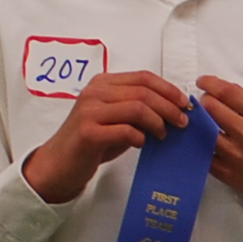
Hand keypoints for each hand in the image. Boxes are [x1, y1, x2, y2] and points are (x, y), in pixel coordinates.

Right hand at [19, 70, 189, 204]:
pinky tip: (142, 144)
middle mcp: (95, 92)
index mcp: (102, 83)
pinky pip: (126, 130)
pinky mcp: (88, 132)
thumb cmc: (91, 142)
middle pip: (144, 92)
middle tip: (182, 121)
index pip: (143, 77)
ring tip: (163, 134)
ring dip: (158, 122)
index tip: (184, 103)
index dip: (168, 89)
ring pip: (137, 108)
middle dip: (169, 106)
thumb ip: (137, 109)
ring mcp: (89, 111)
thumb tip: (172, 108)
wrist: (58, 164)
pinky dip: (140, 137)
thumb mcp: (115, 119)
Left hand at [195, 75, 242, 209]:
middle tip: (206, 103)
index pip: (227, 92)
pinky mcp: (227, 173)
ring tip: (205, 122)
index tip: (203, 81)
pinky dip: (203, 144)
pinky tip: (207, 141)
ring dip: (201, 123)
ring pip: (204, 130)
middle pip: (211, 108)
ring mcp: (235, 155)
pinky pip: (204, 153)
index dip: (210, 83)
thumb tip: (223, 95)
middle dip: (205, 101)